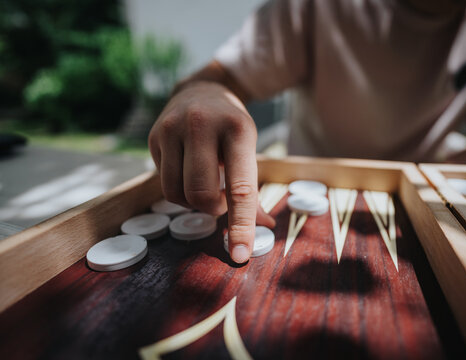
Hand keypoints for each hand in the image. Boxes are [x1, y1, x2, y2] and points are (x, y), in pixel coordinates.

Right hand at [148, 81, 274, 262]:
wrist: (202, 91)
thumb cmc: (231, 128)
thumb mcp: (248, 149)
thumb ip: (253, 190)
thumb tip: (264, 227)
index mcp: (237, 130)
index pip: (240, 189)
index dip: (241, 226)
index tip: (239, 255)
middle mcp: (202, 125)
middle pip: (202, 195)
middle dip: (213, 209)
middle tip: (221, 199)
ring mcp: (173, 129)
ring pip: (177, 194)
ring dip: (194, 202)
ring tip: (205, 185)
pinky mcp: (154, 137)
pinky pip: (163, 183)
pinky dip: (178, 189)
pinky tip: (188, 171)